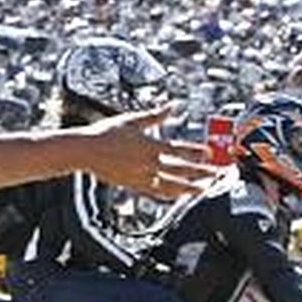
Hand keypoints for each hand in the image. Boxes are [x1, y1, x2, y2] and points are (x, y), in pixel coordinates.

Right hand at [78, 105, 215, 199]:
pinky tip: (178, 195)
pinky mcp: (133, 185)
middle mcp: (148, 163)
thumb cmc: (105, 133)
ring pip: (171, 185)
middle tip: (217, 173)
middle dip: (201, 171)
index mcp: (150, 145)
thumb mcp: (131, 120)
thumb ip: (154, 115)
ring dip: (190, 187)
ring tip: (203, 188)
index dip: (196, 151)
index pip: (179, 149)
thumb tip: (171, 105)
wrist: (84, 151)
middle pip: (181, 169)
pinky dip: (170, 194)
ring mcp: (141, 176)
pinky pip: (156, 192)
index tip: (209, 153)